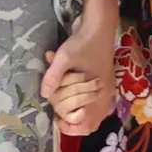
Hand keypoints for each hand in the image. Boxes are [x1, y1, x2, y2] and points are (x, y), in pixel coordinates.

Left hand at [41, 0, 121, 139]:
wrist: (100, 27)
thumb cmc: (83, 42)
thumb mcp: (64, 57)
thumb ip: (53, 76)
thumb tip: (43, 95)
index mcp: (97, 92)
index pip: (85, 122)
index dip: (69, 125)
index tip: (56, 117)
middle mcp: (104, 96)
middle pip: (90, 125)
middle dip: (73, 124)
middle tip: (58, 116)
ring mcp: (107, 92)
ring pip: (95, 118)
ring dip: (80, 119)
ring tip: (65, 113)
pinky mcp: (106, 86)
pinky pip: (98, 108)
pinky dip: (86, 111)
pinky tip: (75, 103)